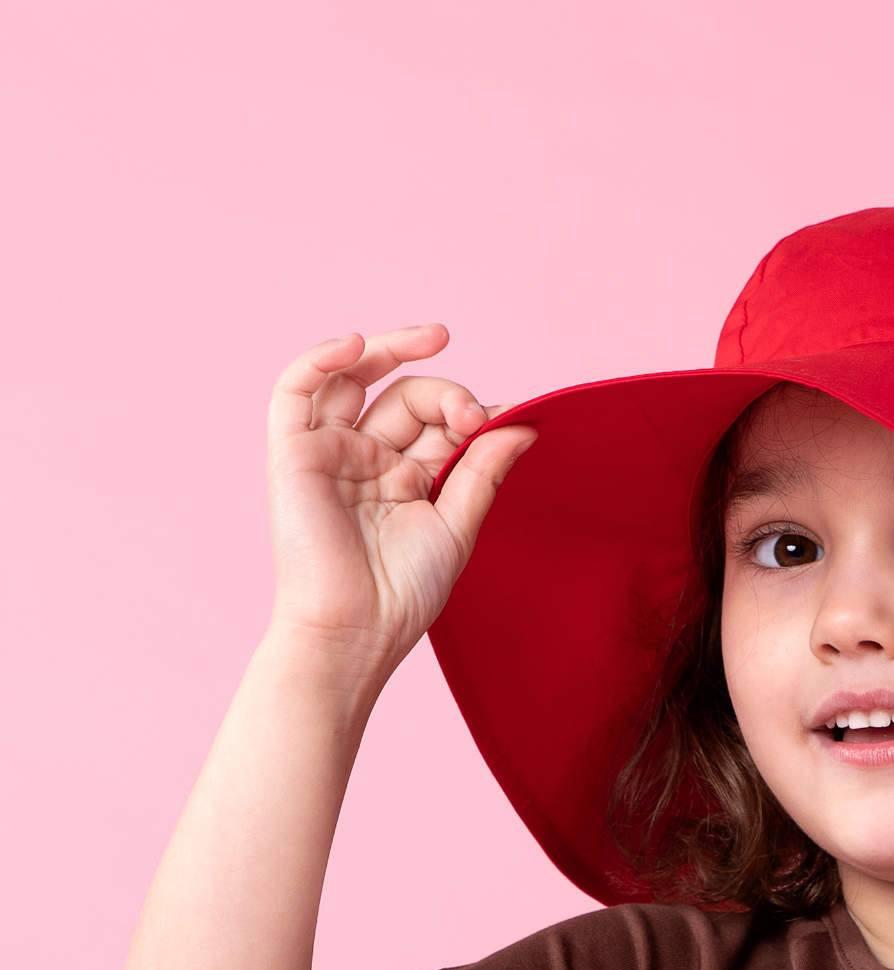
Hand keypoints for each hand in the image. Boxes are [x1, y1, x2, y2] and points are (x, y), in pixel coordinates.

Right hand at [264, 323, 537, 676]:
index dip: (470, 411)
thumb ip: (483, 471)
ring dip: (392, 350)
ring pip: (355, 378)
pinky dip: (321, 358)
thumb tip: (524, 424)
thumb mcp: (458, 525)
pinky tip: (358, 343)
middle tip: (473, 415)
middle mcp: (367, 458)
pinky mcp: (293, 453)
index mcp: (407, 475)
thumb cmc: (404, 592)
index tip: (507, 421)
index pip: (439, 420)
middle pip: (405, 395)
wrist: (357, 630)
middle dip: (446, 394)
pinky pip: (295, 390)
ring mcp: (329, 452)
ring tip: (436, 339)